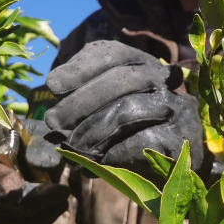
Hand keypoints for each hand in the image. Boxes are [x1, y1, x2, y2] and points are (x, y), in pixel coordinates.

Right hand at [0, 122, 69, 223]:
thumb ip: (42, 148)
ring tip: (64, 207)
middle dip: (41, 211)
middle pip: (2, 216)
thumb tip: (47, 168)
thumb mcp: (37, 133)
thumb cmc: (28, 137)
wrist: (18, 145)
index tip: (63, 190)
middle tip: (66, 195)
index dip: (33, 197)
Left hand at [45, 41, 202, 174]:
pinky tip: (100, 160)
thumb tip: (41, 131)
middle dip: (81, 101)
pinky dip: (116, 151)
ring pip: (131, 109)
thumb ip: (70, 117)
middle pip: (121, 78)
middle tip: (53, 122)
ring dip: (94, 130)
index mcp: (138, 63)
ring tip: (73, 147)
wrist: (172, 170)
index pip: (111, 53)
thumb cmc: (125, 136)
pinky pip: (145, 140)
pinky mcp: (182, 138)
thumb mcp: (94, 117)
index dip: (80, 67)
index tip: (51, 85)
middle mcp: (161, 79)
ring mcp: (176, 107)